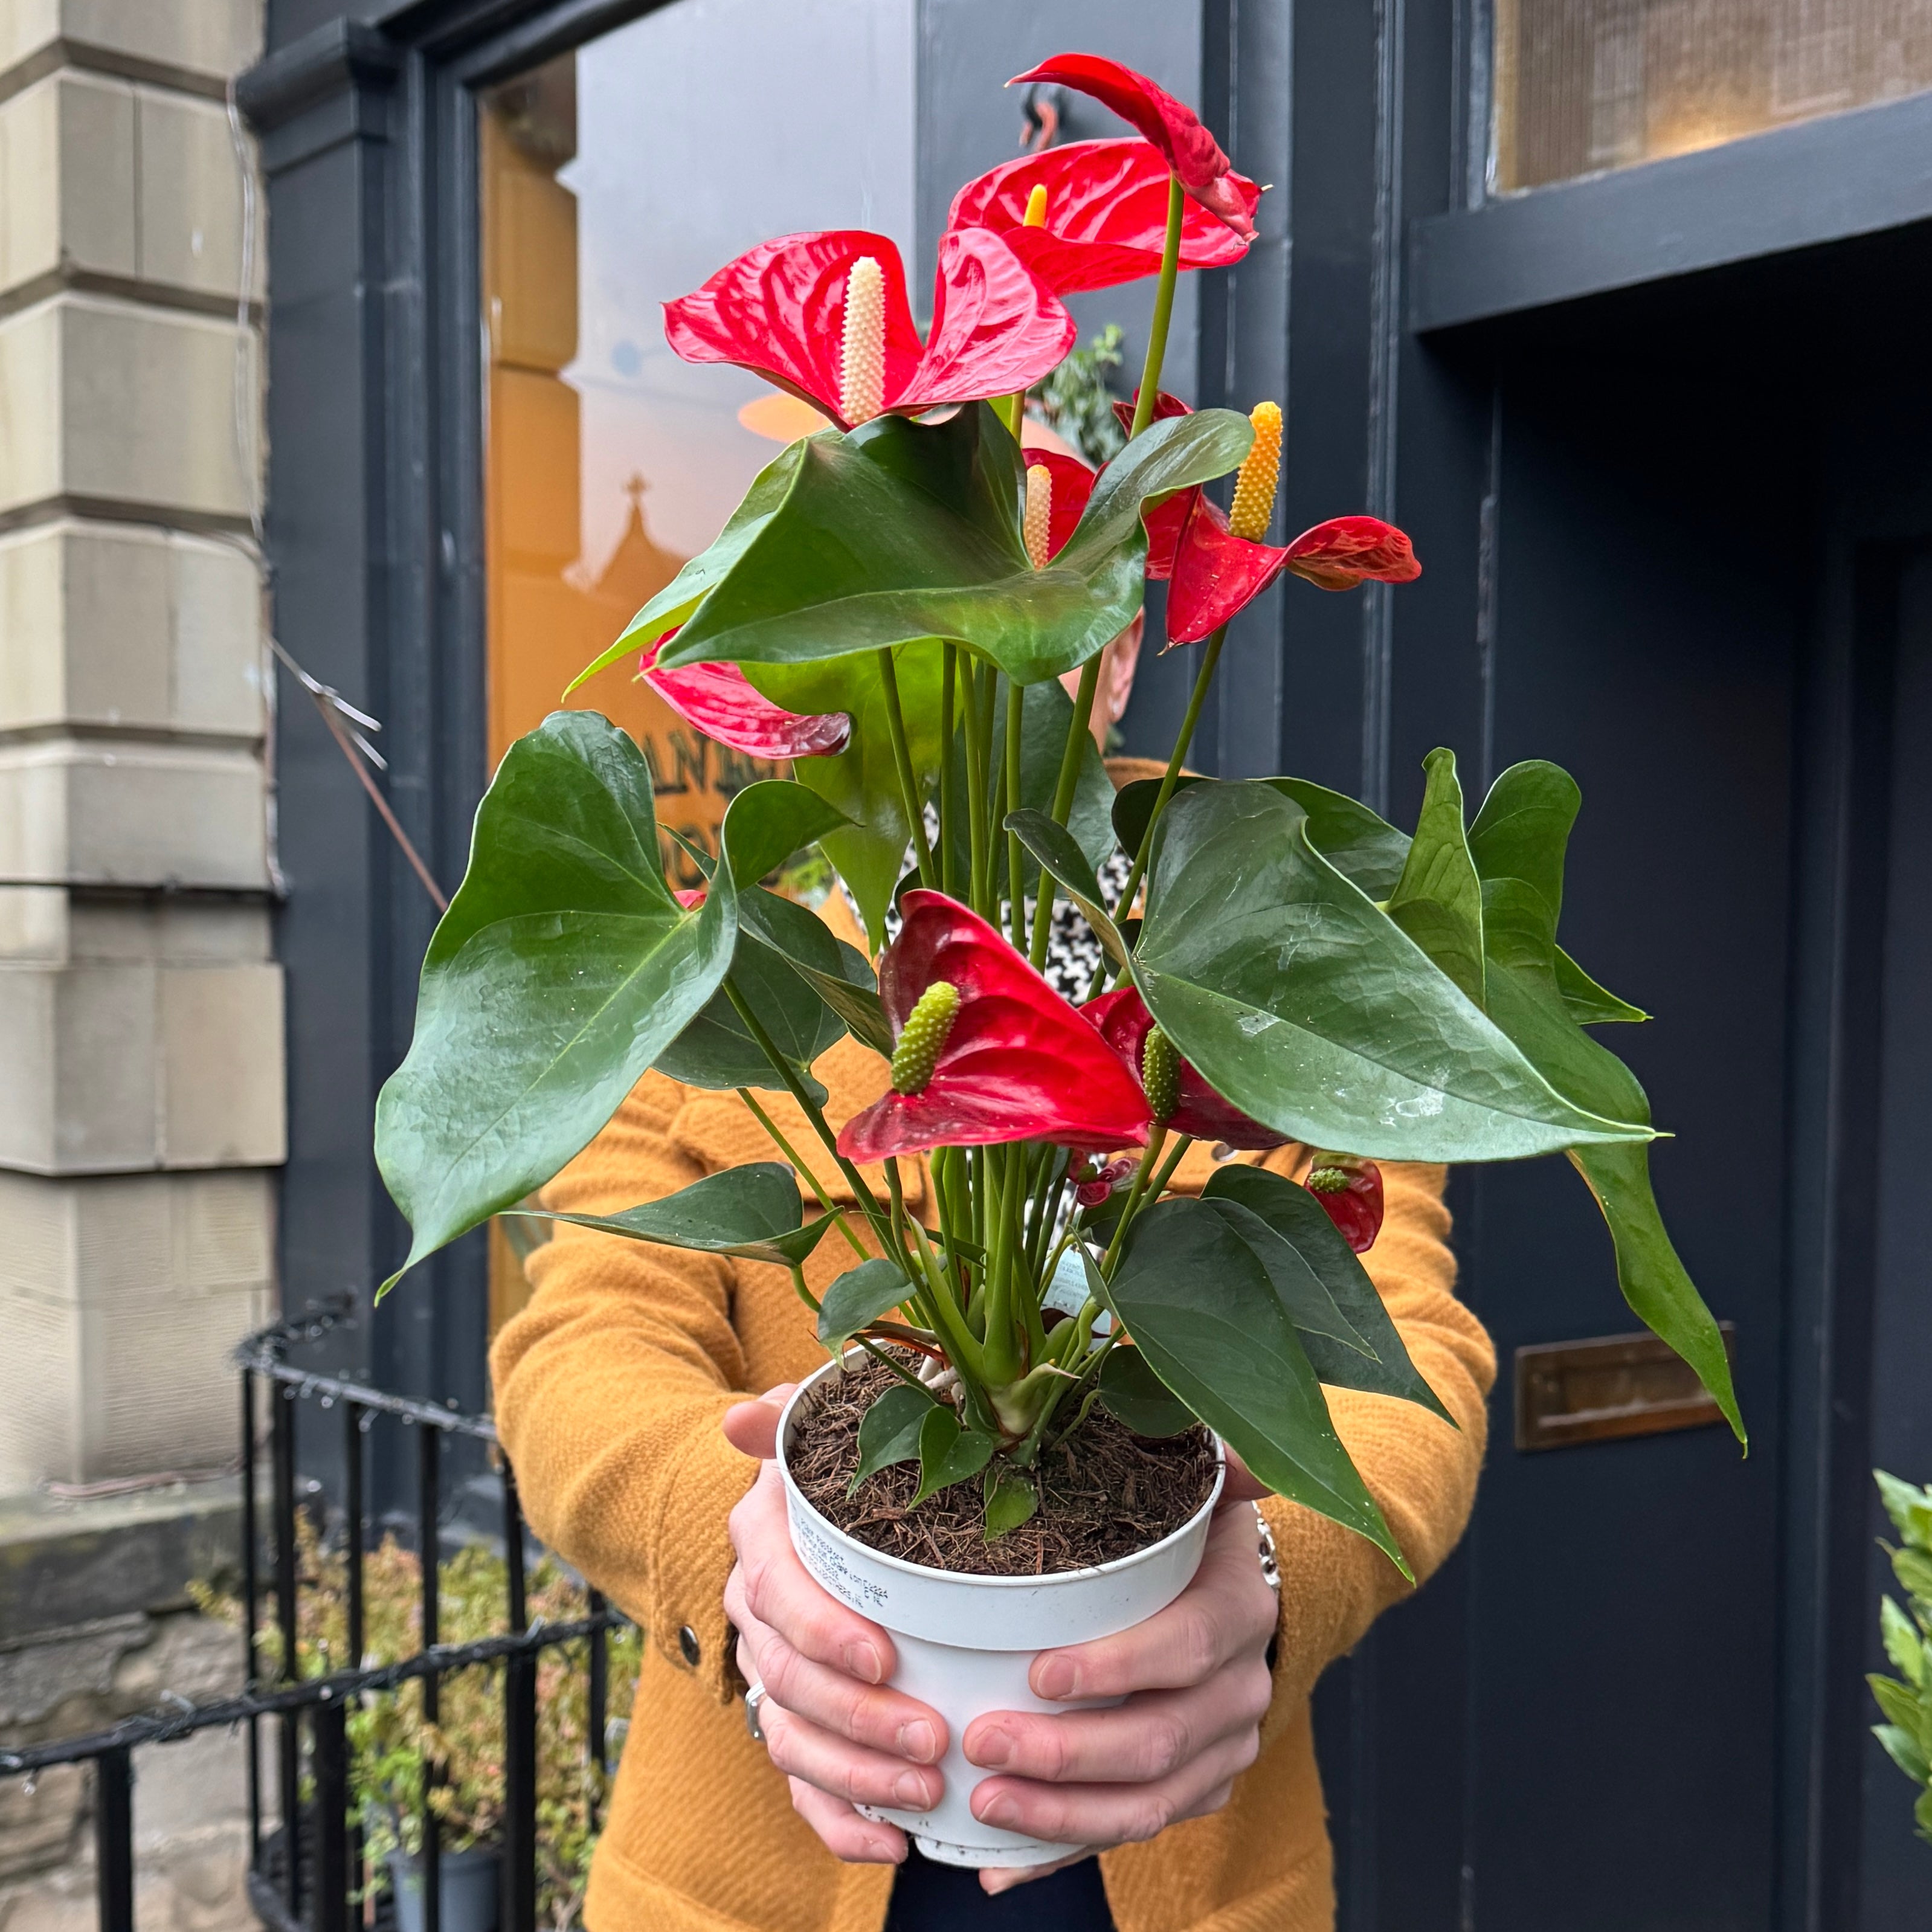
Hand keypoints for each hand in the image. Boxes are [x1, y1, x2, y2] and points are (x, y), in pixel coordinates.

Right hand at [721, 1387, 946, 1865]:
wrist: (840, 1512)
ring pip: (791, 1741)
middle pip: (786, 1680)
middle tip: (929, 1739)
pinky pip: (803, 1789)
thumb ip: (792, 1422)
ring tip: (925, 1791)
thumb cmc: (850, 1472)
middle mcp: (755, 1612)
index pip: (776, 1592)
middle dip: (855, 1718)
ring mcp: (771, 1674)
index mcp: (762, 1541)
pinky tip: (895, 1844)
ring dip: (856, 1777)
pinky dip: (844, 1823)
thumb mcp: (828, 1437)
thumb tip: (745, 1415)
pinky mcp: (795, 1724)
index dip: (823, 1631)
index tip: (885, 1658)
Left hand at [965, 1457, 1276, 1895]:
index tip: (1039, 1671)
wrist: (1227, 1592)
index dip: (1119, 1665)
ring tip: (982, 1802)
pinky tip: (995, 1864)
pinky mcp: (1194, 1791)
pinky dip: (1060, 1853)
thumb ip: (1208, 1460)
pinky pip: (1125, 1832)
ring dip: (1060, 1815)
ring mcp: (1221, 1751)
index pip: (1187, 1647)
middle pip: (1159, 1740)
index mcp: (1239, 1609)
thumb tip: (1240, 1455)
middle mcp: (1240, 1689)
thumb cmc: (1184, 1531)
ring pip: (1146, 1804)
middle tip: (983, 1743)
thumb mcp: (1193, 1486)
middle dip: (1068, 1754)